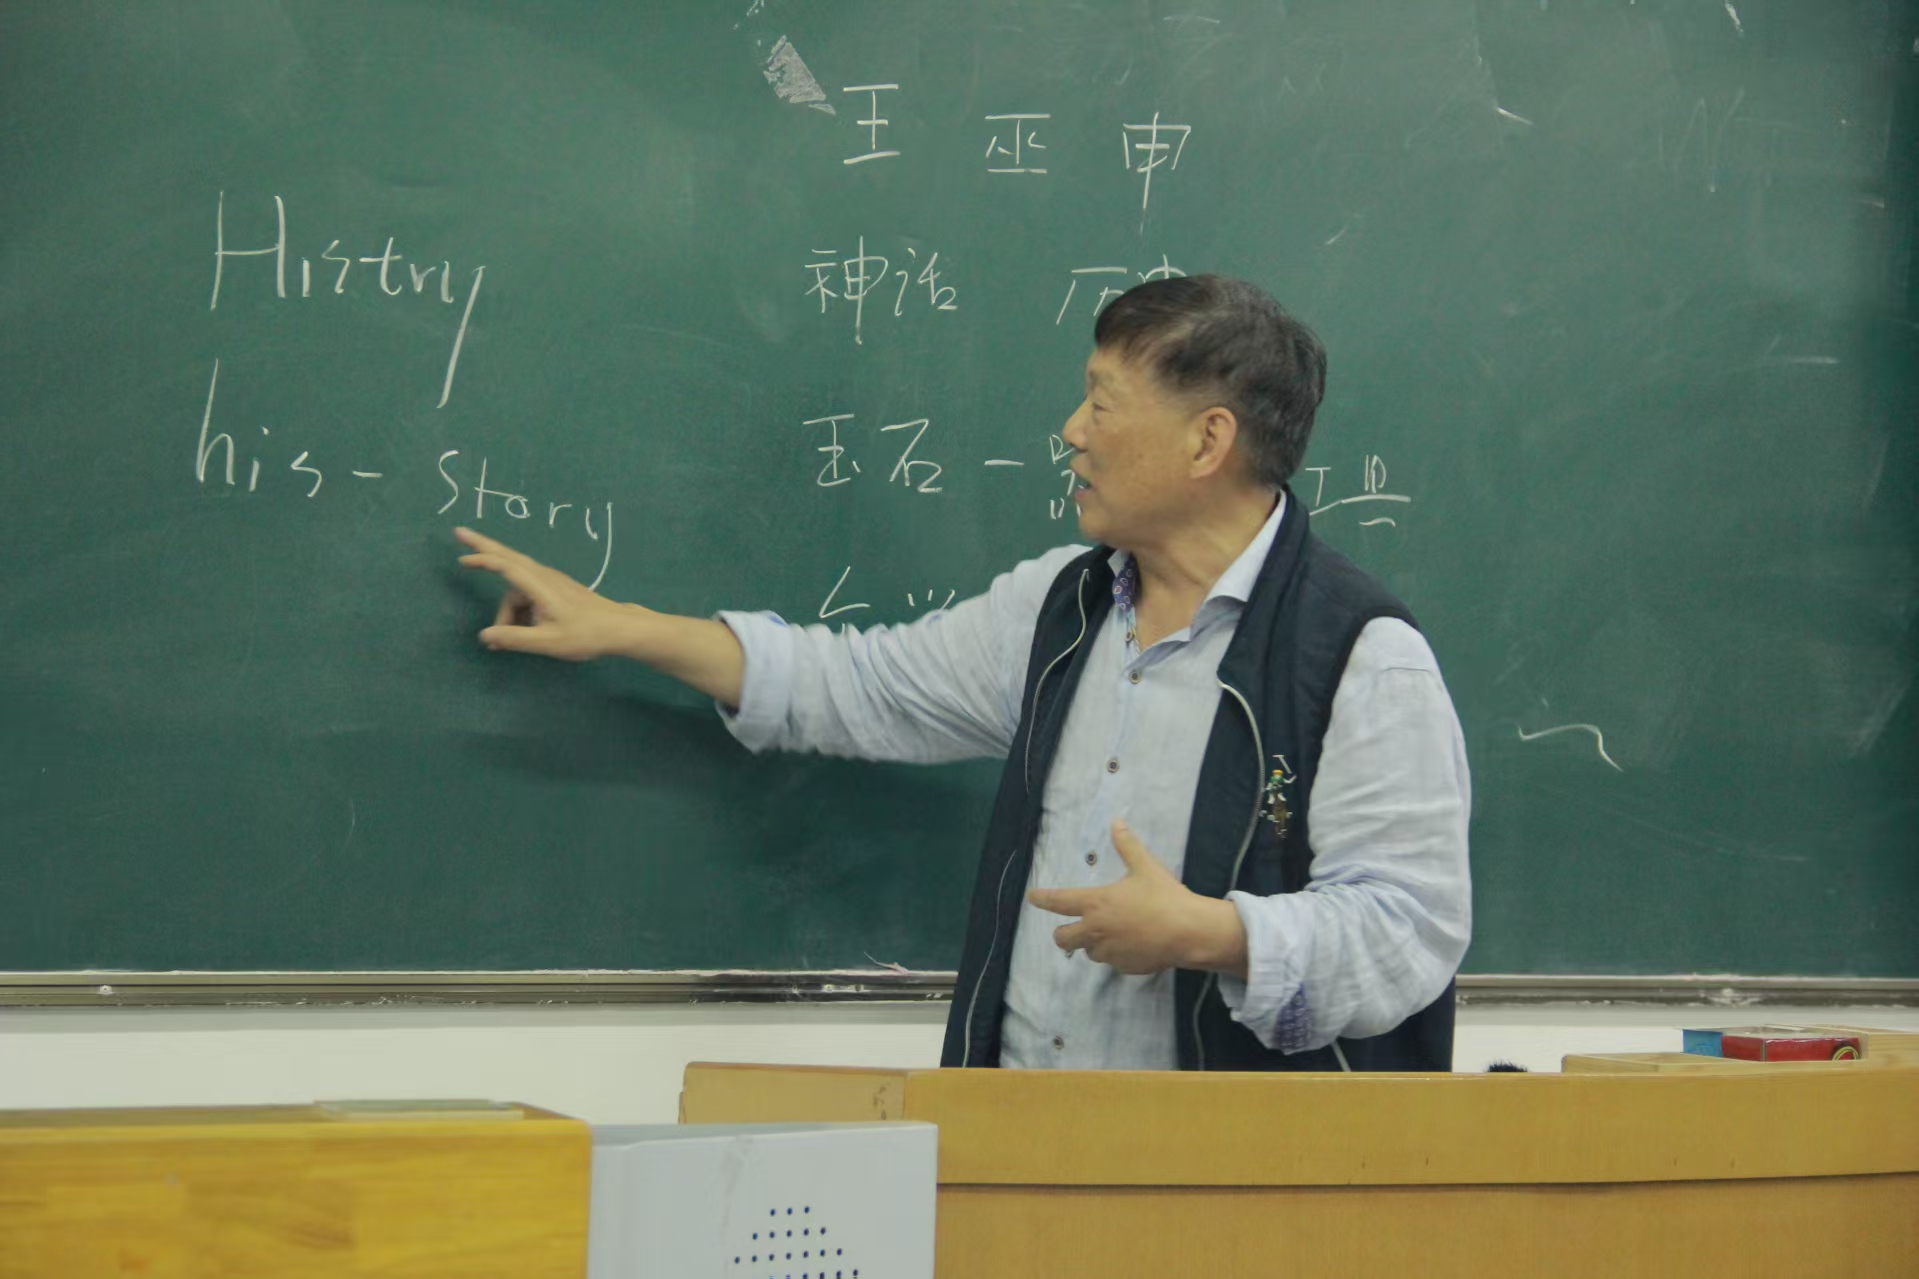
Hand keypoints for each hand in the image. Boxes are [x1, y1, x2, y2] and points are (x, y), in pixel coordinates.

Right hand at [454, 527, 641, 660]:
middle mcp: (543, 578)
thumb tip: (484, 635)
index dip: (484, 559)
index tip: (463, 558)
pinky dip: (516, 609)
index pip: (507, 566)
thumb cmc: (585, 635)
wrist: (617, 628)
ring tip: (501, 641)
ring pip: (516, 591)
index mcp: (540, 586)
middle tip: (458, 532)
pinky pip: (526, 595)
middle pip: (507, 558)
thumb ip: (515, 638)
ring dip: (505, 612)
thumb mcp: (548, 642)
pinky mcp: (553, 589)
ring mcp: (549, 582)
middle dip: (482, 547)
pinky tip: (518, 630)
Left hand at [1026, 820, 1247, 976]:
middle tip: (1070, 927)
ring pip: (1088, 952)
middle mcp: (1096, 930)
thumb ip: (1127, 846)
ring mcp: (1109, 952)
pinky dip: (1115, 954)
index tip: (1032, 897)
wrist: (1188, 932)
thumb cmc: (1163, 896)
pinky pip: (1112, 962)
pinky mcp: (1124, 967)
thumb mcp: (1145, 867)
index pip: (1059, 902)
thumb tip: (1117, 822)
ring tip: (1110, 933)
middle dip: (1062, 934)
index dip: (1042, 899)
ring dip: (1092, 943)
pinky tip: (1132, 945)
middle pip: (1062, 939)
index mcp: (1096, 904)